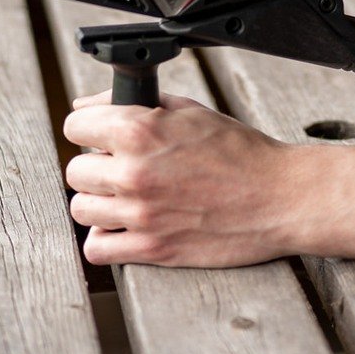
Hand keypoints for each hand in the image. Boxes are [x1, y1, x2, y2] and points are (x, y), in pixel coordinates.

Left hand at [63, 92, 294, 266]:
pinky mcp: (152, 247)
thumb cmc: (242, 152)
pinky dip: (105, 239)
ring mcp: (140, 213)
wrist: (280, 196)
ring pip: (81, 209)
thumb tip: (87, 108)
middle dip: (97, 167)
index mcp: (140, 130)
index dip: (89, 130)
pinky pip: (97, 248)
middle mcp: (133, 171)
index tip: (101, 138)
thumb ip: (137, 105)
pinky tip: (125, 227)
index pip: (74, 127)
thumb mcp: (192, 111)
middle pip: (75, 171)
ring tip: (126, 199)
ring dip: (99, 203)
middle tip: (123, 169)